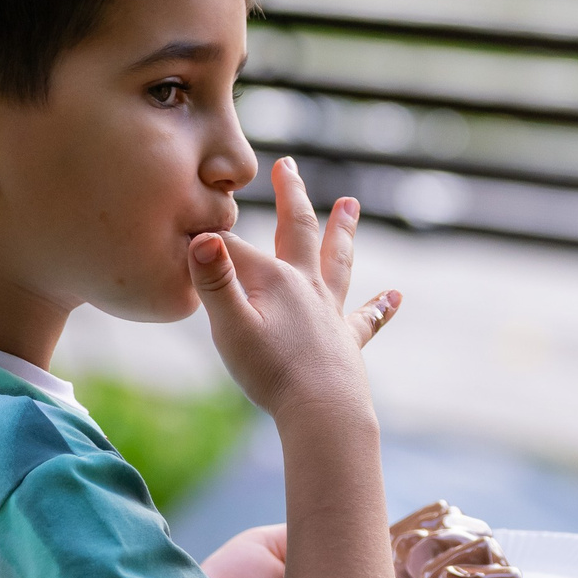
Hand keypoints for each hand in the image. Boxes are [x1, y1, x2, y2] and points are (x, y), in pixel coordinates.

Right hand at [190, 157, 399, 418]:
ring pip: (338, 260)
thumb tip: (199, 235)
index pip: (232, 247)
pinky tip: (397, 296)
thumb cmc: (272, 373)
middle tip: (287, 165)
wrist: (323, 412)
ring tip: (351, 203)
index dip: (204, 239)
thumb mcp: (230, 327)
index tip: (180, 228)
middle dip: (289, 196)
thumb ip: (213, 281)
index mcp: (275, 280)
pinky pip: (367, 318)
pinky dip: (381, 307)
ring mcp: (331, 312)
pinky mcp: (347, 340)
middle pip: (298, 230)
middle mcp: (307, 286)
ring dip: (342, 231)